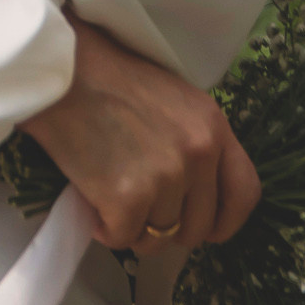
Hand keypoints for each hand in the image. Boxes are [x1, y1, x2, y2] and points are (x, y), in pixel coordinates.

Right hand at [21, 20, 260, 260]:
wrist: (60, 66)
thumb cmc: (109, 77)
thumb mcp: (174, 100)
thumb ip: (194, 142)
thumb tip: (193, 199)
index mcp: (214, 126)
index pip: (245, 193)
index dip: (226, 221)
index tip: (206, 229)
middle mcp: (198, 152)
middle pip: (197, 227)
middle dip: (167, 228)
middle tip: (137, 206)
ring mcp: (165, 176)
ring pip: (158, 238)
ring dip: (132, 226)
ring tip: (108, 192)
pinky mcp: (128, 196)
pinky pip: (122, 238)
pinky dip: (104, 228)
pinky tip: (92, 200)